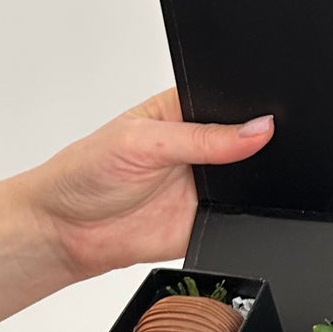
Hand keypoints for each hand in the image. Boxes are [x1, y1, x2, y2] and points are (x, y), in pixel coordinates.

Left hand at [20, 88, 273, 281]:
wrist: (67, 232)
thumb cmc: (86, 173)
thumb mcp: (142, 141)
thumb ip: (202, 137)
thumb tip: (258, 128)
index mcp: (185, 110)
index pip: (232, 99)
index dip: (251, 104)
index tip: (266, 114)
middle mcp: (202, 145)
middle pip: (250, 139)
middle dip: (255, 144)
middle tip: (239, 151)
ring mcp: (208, 183)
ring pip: (253, 179)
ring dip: (249, 181)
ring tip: (219, 181)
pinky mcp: (211, 219)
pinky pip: (242, 217)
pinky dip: (242, 215)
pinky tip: (223, 208)